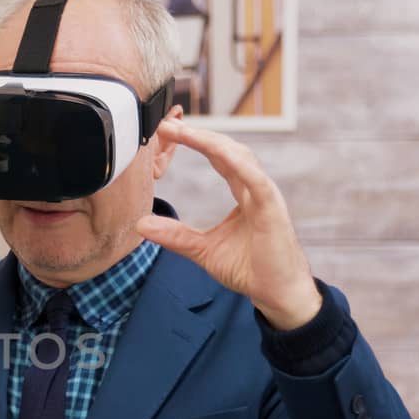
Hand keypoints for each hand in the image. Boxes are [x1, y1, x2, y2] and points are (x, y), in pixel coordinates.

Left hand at [135, 119, 320, 329]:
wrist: (277, 293)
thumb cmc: (249, 269)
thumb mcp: (202, 250)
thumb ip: (175, 235)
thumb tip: (141, 226)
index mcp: (243, 193)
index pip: (218, 158)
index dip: (195, 142)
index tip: (167, 131)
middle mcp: (255, 188)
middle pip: (226, 150)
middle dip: (198, 135)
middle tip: (167, 124)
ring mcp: (265, 196)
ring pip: (239, 157)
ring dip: (210, 142)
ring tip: (182, 132)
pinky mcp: (273, 209)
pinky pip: (256, 180)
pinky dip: (238, 164)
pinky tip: (219, 153)